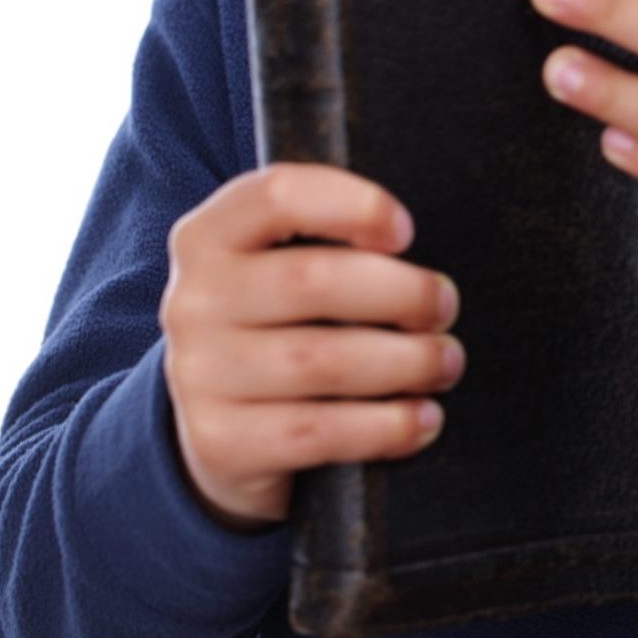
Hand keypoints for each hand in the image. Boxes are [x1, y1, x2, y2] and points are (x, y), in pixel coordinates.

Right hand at [158, 165, 465, 529]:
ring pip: (323, 361)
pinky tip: (421, 418)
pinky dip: (386, 426)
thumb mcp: (278, 266)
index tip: (405, 232)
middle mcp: (194, 301)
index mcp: (209, 237)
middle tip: (444, 306)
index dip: (353, 205)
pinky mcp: (222, 442)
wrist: (216, 427)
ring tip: (444, 362)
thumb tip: (403, 246)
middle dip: (401, 293)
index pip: (278, 196)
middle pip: (312, 281)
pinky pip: (320, 432)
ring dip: (406, 362)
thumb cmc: (276, 326)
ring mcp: (200, 375)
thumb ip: (327, 240)